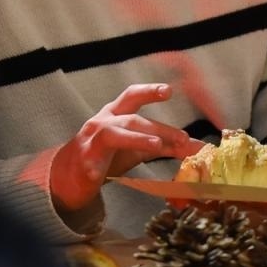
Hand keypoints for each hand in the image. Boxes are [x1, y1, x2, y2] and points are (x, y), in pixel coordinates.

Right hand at [49, 84, 200, 214]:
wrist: (70, 174)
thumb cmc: (106, 156)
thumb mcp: (136, 148)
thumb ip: (163, 145)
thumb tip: (195, 147)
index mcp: (116, 115)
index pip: (133, 97)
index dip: (150, 91)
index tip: (169, 90)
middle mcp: (103, 122)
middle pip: (132, 119)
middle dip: (158, 127)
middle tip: (182, 138)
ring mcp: (90, 141)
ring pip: (113, 134)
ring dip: (136, 139)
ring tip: (155, 145)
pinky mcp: (83, 162)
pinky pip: (89, 163)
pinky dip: (94, 168)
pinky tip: (98, 175)